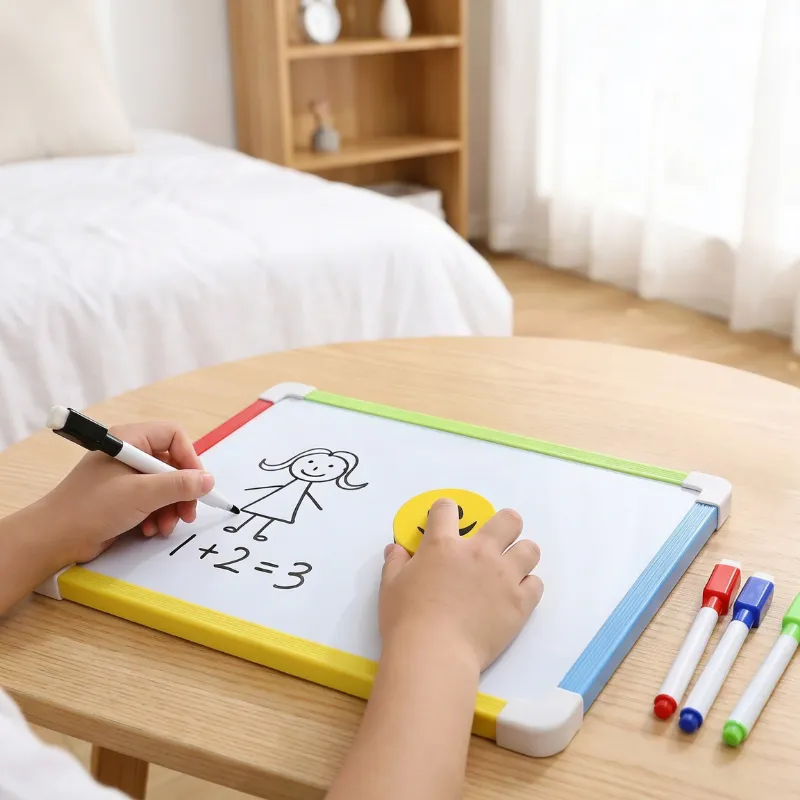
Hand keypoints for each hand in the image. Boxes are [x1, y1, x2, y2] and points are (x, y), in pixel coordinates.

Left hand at [36, 421, 213, 565]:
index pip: (174, 437)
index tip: (197, 484)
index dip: (190, 458)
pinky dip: (158, 515)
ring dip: (171, 507)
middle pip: (172, 464)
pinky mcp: (123, 498)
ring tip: (166, 527)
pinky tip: (151, 530)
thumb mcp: (142, 494)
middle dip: (182, 491)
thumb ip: (179, 485)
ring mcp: (126, 477)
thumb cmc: (92, 508)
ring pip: (165, 486)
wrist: (54, 538)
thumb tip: (208, 480)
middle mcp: (130, 454)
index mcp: (130, 440)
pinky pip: (153, 501)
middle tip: (188, 512)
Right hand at [379, 498, 542, 672]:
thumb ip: (395, 563)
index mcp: (443, 544)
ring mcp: (503, 576)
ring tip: (510, 569)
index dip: (445, 511)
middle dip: (504, 525)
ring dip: (520, 555)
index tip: (445, 522)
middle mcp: (479, 552)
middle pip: (508, 520)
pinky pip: (536, 584)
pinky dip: (527, 587)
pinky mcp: (520, 603)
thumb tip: (395, 548)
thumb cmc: (406, 620)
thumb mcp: (390, 586)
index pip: (447, 508)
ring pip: (530, 549)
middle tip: (495, 542)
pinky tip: (514, 596)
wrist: (434, 655)